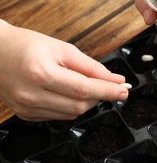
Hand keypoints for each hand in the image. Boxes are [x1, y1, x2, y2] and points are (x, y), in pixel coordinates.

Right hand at [0, 20, 128, 120]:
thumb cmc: (28, 45)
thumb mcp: (63, 49)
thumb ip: (91, 67)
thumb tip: (115, 80)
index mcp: (40, 73)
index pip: (83, 89)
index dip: (108, 91)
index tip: (124, 90)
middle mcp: (31, 95)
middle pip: (79, 106)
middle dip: (100, 96)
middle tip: (111, 86)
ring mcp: (26, 108)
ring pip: (71, 114)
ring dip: (87, 102)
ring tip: (88, 86)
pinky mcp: (25, 115)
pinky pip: (59, 116)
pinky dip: (71, 107)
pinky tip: (70, 93)